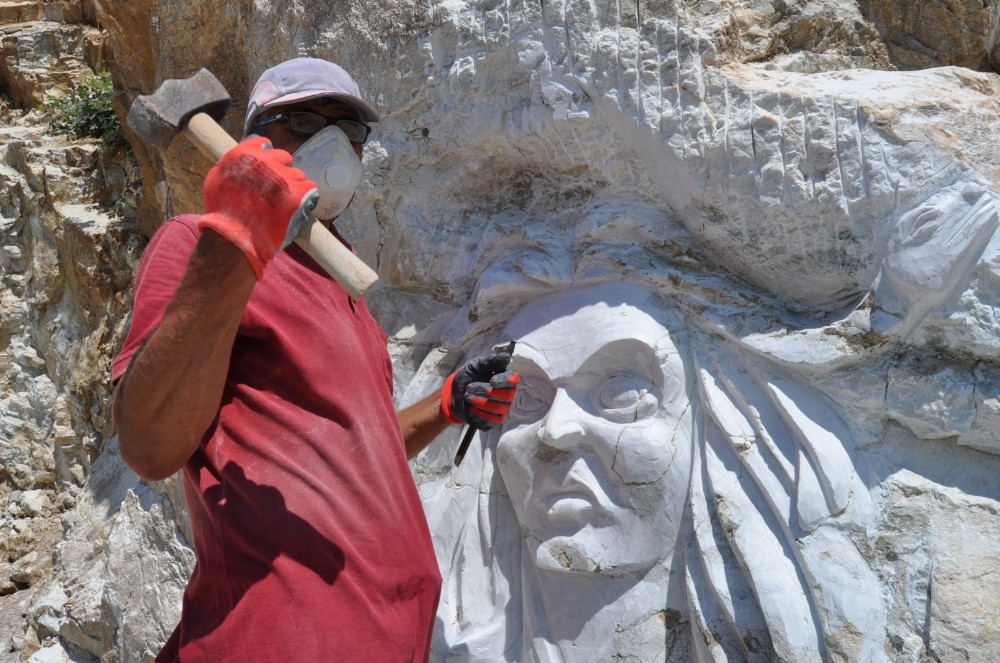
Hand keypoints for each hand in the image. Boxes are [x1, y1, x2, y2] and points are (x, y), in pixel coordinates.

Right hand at [199, 136, 317, 278]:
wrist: (232, 239)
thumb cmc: (221, 213)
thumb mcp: (215, 178)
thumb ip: (231, 163)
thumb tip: (245, 155)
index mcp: (244, 154)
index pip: (264, 144)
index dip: (267, 158)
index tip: (267, 169)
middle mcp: (266, 161)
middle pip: (285, 158)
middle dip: (282, 171)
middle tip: (275, 190)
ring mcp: (283, 177)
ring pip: (298, 175)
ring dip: (293, 186)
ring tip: (283, 204)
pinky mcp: (298, 194)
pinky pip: (310, 189)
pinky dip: (306, 198)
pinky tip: (297, 207)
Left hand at [441, 353, 519, 428]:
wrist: (454, 393)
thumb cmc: (469, 376)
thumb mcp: (476, 365)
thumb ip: (491, 361)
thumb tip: (507, 357)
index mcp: (505, 379)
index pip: (513, 380)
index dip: (504, 381)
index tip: (492, 380)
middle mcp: (507, 395)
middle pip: (507, 396)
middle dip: (486, 391)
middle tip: (469, 387)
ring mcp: (501, 409)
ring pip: (498, 408)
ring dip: (480, 402)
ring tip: (467, 396)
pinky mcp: (493, 421)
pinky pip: (492, 421)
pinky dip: (479, 414)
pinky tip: (471, 408)